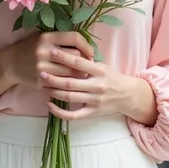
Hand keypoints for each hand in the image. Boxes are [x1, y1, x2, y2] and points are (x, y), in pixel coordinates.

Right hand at [7, 31, 93, 89]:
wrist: (11, 64)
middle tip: (90, 65)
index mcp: (47, 37)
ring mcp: (42, 67)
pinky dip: (69, 84)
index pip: (74, 38)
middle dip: (85, 62)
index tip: (91, 52)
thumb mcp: (43, 38)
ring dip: (80, 74)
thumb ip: (61, 40)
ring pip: (71, 72)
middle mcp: (45, 51)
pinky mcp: (41, 81)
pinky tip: (72, 83)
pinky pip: (61, 84)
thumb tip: (85, 49)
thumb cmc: (31, 48)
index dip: (86, 45)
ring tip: (84, 75)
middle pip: (75, 56)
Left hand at [40, 47, 157, 124]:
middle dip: (54, 77)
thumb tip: (68, 52)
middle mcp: (97, 86)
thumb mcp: (103, 66)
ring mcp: (95, 101)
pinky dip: (59, 112)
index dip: (65, 57)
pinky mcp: (92, 113)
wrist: (127, 96)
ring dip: (54, 92)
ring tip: (43, 85)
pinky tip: (49, 105)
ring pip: (70, 97)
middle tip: (41, 71)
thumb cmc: (112, 77)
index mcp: (100, 71)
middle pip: (71, 82)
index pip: (79, 63)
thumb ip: (87, 62)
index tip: (52, 51)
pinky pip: (73, 115)